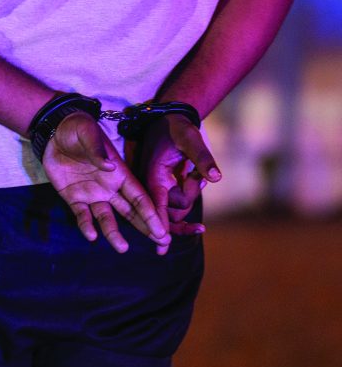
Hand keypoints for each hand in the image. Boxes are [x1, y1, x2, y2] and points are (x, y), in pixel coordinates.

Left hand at [43, 112, 169, 253]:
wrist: (54, 132)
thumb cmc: (77, 128)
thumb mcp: (87, 132)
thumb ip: (97, 149)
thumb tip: (109, 167)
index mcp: (119, 173)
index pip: (139, 196)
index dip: (151, 213)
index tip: (162, 230)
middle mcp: (109, 187)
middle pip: (131, 211)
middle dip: (145, 227)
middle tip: (162, 245)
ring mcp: (91, 194)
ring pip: (107, 218)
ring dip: (114, 233)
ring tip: (122, 248)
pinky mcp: (72, 197)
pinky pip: (81, 215)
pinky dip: (86, 226)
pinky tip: (91, 236)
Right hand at [136, 113, 220, 252]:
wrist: (169, 118)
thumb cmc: (178, 127)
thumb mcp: (191, 138)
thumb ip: (202, 158)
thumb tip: (216, 178)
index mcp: (152, 176)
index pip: (156, 207)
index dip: (159, 227)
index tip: (162, 247)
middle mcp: (150, 185)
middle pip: (168, 213)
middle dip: (187, 204)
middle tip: (197, 192)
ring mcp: (156, 187)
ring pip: (174, 209)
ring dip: (190, 195)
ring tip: (197, 173)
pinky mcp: (162, 186)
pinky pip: (175, 202)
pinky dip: (188, 196)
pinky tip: (198, 180)